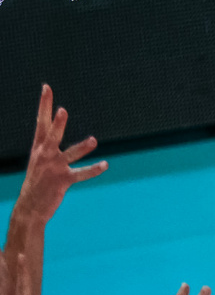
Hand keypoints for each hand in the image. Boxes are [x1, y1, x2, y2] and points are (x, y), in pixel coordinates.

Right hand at [13, 85, 106, 228]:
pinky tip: (105, 164)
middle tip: (63, 110)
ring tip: (93, 141)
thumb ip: (47, 142)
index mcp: (39, 148)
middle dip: (57, 123)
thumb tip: (55, 122)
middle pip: (51, 135)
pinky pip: (81, 174)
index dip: (45, 104)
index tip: (47, 87)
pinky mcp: (62, 181)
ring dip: (81, 148)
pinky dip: (93, 169)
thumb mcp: (39, 159)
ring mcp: (53, 168)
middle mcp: (44, 155)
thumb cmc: (37, 182)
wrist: (29, 207)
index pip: (42, 122)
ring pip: (69, 155)